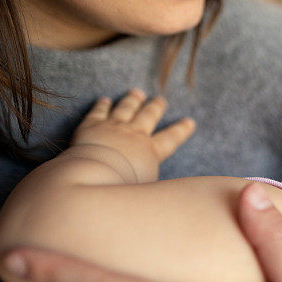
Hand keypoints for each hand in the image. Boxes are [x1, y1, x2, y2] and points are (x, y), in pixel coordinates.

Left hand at [69, 88, 194, 182]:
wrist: (93, 176)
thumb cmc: (121, 188)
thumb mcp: (147, 188)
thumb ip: (153, 181)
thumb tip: (159, 188)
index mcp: (151, 151)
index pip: (171, 138)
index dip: (182, 130)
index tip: (189, 121)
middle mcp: (134, 134)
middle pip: (148, 116)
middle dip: (155, 107)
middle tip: (160, 100)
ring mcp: (113, 127)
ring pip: (126, 108)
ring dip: (132, 100)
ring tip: (137, 93)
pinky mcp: (91, 126)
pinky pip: (99, 111)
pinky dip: (102, 105)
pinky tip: (105, 100)